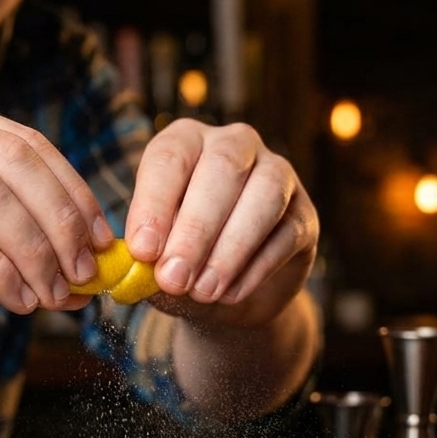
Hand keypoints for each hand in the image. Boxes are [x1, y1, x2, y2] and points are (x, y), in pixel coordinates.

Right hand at [0, 91, 109, 328]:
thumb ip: (6, 248)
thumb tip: (80, 277)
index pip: (24, 142)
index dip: (72, 192)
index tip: (102, 242)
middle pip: (15, 161)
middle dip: (62, 222)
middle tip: (86, 274)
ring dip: (35, 252)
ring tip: (54, 295)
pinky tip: (15, 300)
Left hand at [124, 119, 318, 328]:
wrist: (227, 294)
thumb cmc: (180, 263)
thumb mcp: (152, 263)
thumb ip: (142, 262)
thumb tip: (131, 268)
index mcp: (185, 142)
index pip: (170, 158)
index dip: (154, 203)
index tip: (143, 250)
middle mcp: (234, 145)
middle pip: (222, 170)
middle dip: (195, 229)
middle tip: (174, 278)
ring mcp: (277, 175)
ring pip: (263, 197)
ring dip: (230, 249)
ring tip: (204, 292)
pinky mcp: (305, 215)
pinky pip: (287, 234)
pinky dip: (257, 268)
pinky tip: (230, 295)